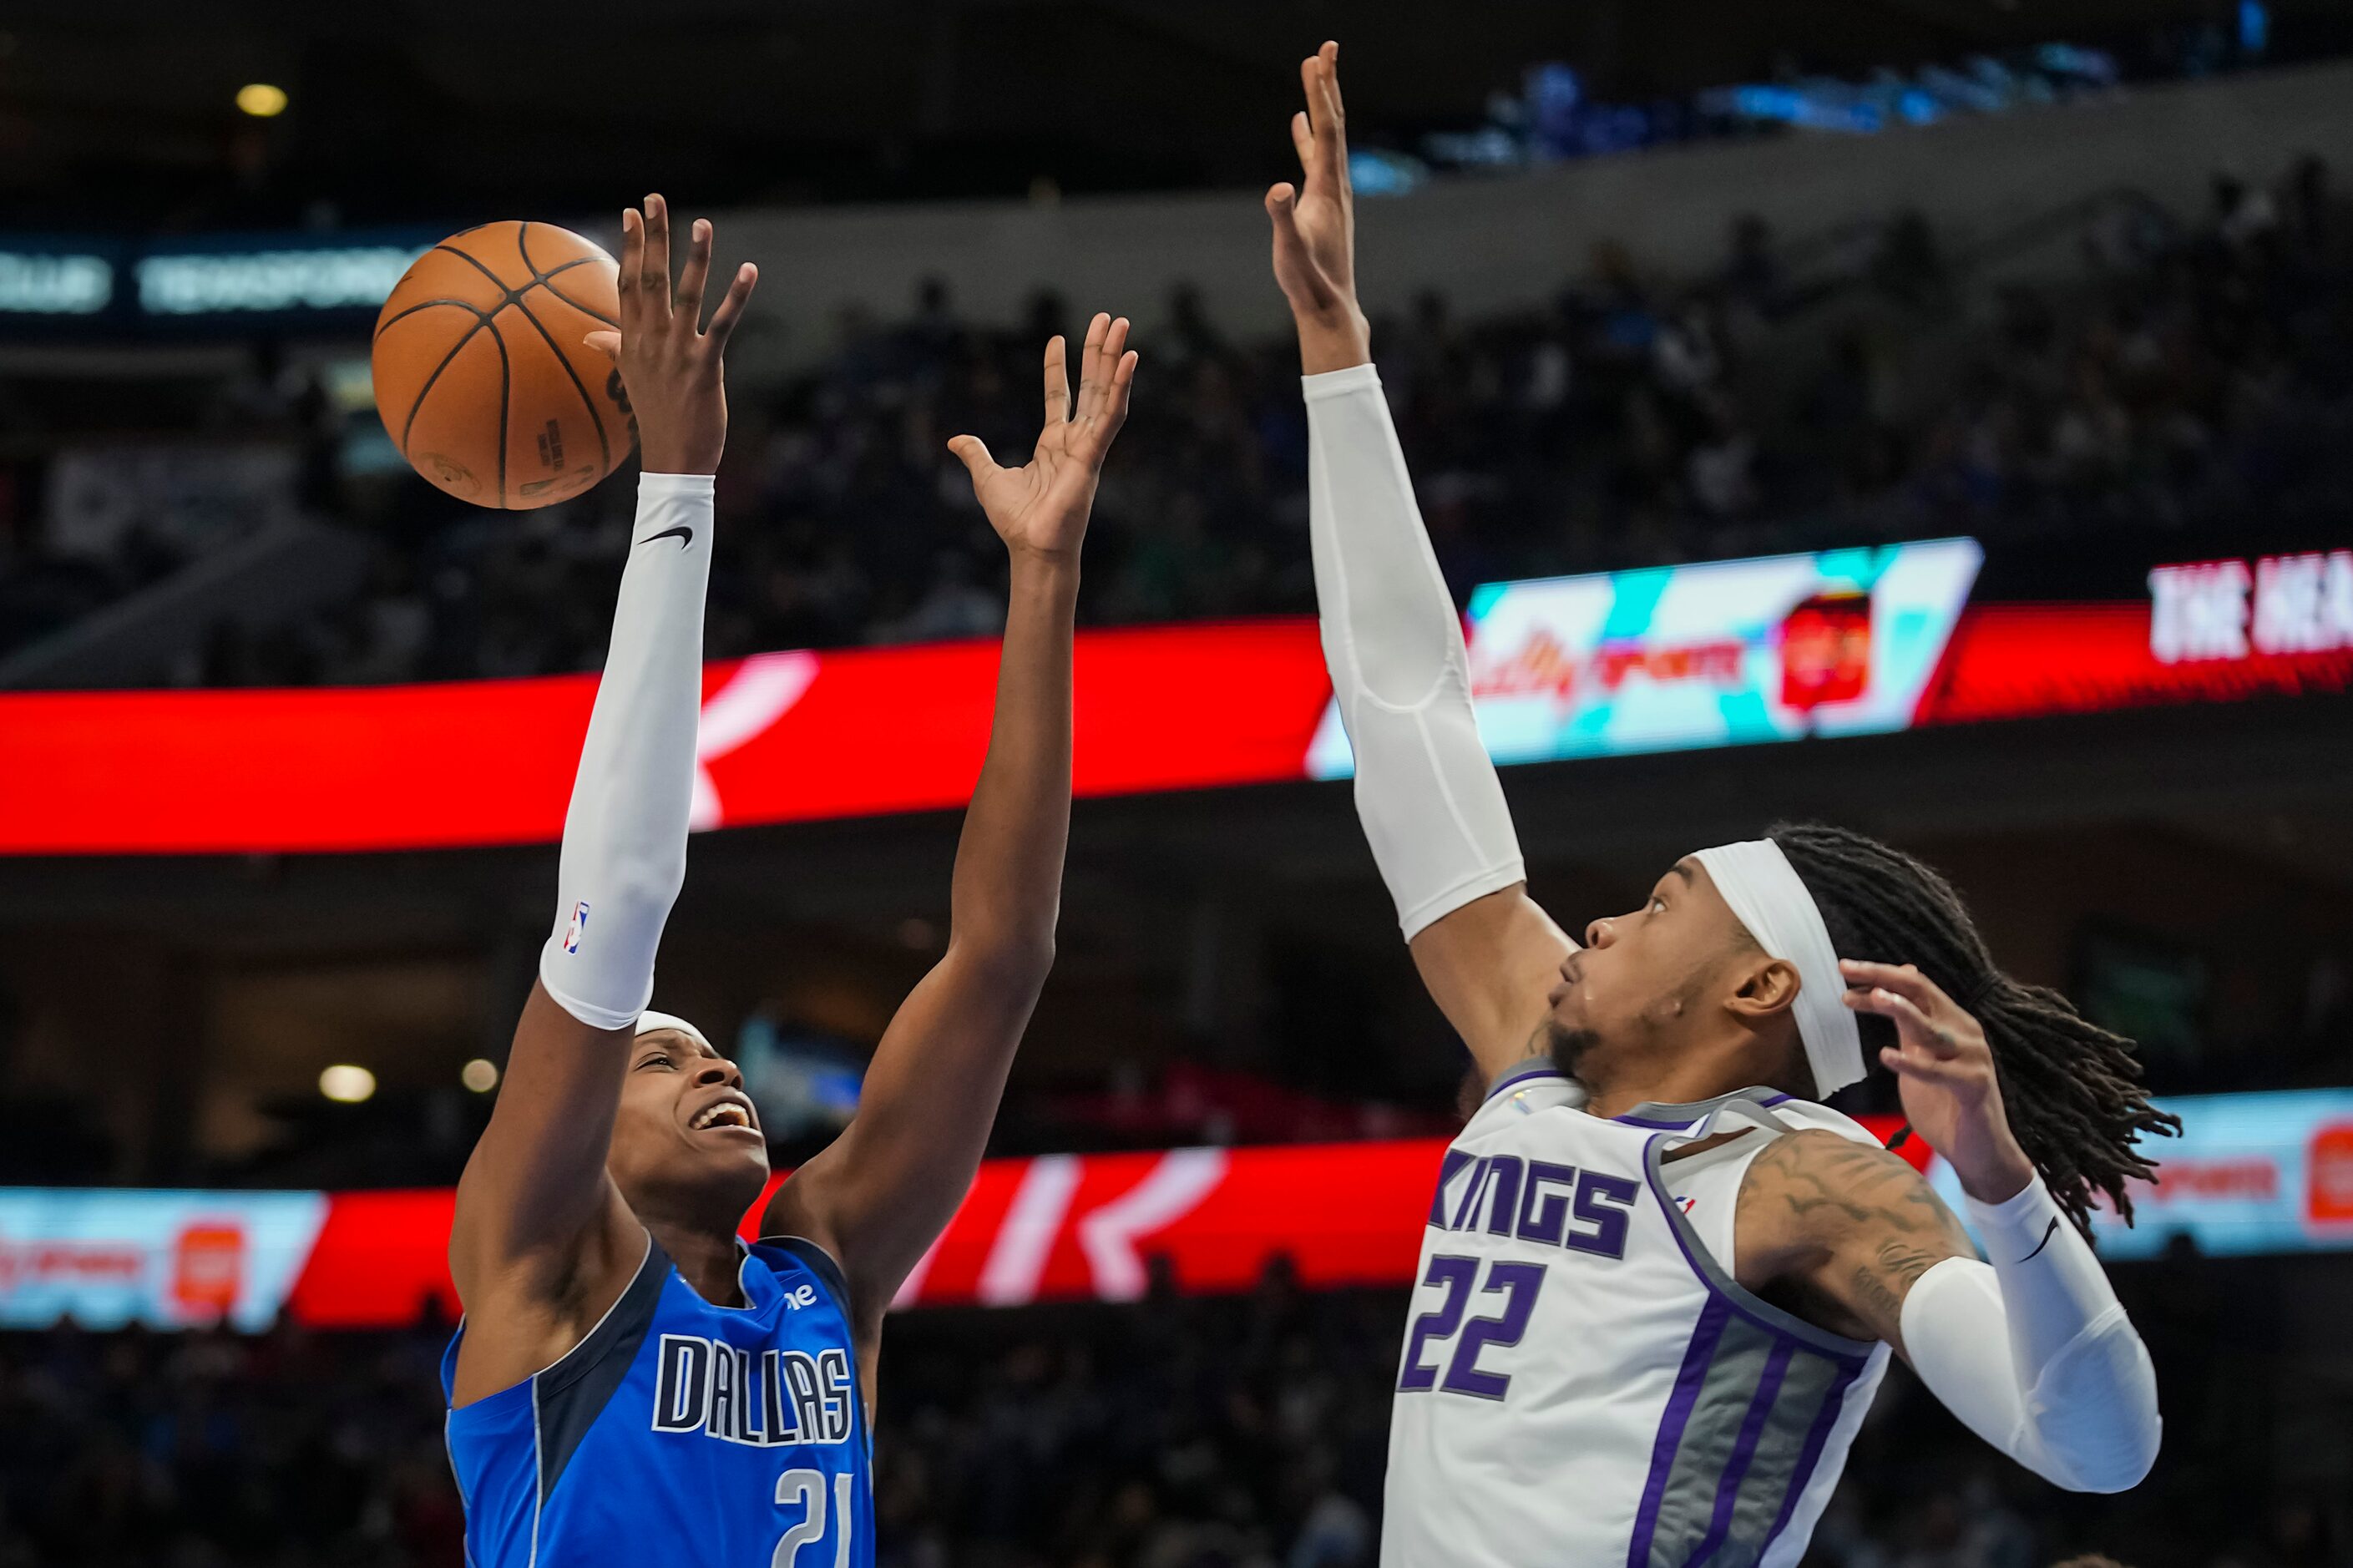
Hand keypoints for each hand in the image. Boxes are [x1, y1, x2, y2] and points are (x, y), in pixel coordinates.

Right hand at [584, 195, 757, 475]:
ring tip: (702, 223)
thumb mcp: (631, 380)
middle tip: (654, 199)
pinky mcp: (705, 367)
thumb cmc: (657, 420)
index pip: (628, 284)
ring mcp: (676, 353)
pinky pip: (722, 325)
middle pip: (650, 279)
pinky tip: (748, 270)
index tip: (630, 213)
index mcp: (632, 342)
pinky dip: (736, 297)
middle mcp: (650, 342)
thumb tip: (591, 335)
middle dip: (653, 237)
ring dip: (694, 257)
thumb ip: (614, 350)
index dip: (631, 248)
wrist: (673, 462)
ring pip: (684, 296)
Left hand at [948, 312, 1136, 563]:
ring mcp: (1088, 446)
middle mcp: (1075, 441)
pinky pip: (1112, 415)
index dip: (1058, 368)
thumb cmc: (1016, 520)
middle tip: (1108, 319)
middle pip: (1091, 386)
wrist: (1031, 547)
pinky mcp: (1094, 454)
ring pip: (1106, 392)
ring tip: (1122, 325)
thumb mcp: (988, 478)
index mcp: (1054, 445)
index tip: (1057, 339)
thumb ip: (976, 455)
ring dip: (1114, 358)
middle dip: (1098, 352)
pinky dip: (1121, 387)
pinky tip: (1129, 360)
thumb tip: (955, 441)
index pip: (1060, 397)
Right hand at [1265, 40, 1369, 372]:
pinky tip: (1299, 123)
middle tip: (1326, 48)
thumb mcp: (1289, 248)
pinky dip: (1308, 135)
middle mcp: (1335, 183)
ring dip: (1320, 104)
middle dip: (1327, 84)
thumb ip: (1282, 217)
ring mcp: (1331, 192)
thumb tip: (1278, 188)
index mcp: (1327, 187)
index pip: (1325, 129)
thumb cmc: (1307, 279)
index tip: (1317, 58)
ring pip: (1326, 137)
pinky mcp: (1323, 202)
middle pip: (1333, 123)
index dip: (1320, 93)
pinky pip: (1316, 157)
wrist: (1329, 305)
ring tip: (1315, 73)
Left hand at [1843, 960, 2034, 1203]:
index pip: (1914, 985)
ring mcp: (1972, 1057)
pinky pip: (1939, 1071)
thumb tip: (1887, 986)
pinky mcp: (1975, 1085)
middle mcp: (1964, 1032)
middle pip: (1921, 992)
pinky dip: (1912, 1063)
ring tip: (1874, 998)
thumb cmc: (1944, 1103)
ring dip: (1902, 1009)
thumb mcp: (1916, 1056)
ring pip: (1932, 1026)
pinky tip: (1886, 1056)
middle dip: (1881, 978)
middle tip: (1846, 969)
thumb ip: (1904, 1024)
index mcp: (1950, 1021)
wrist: (1977, 1150)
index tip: (1844, 968)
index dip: (1879, 974)